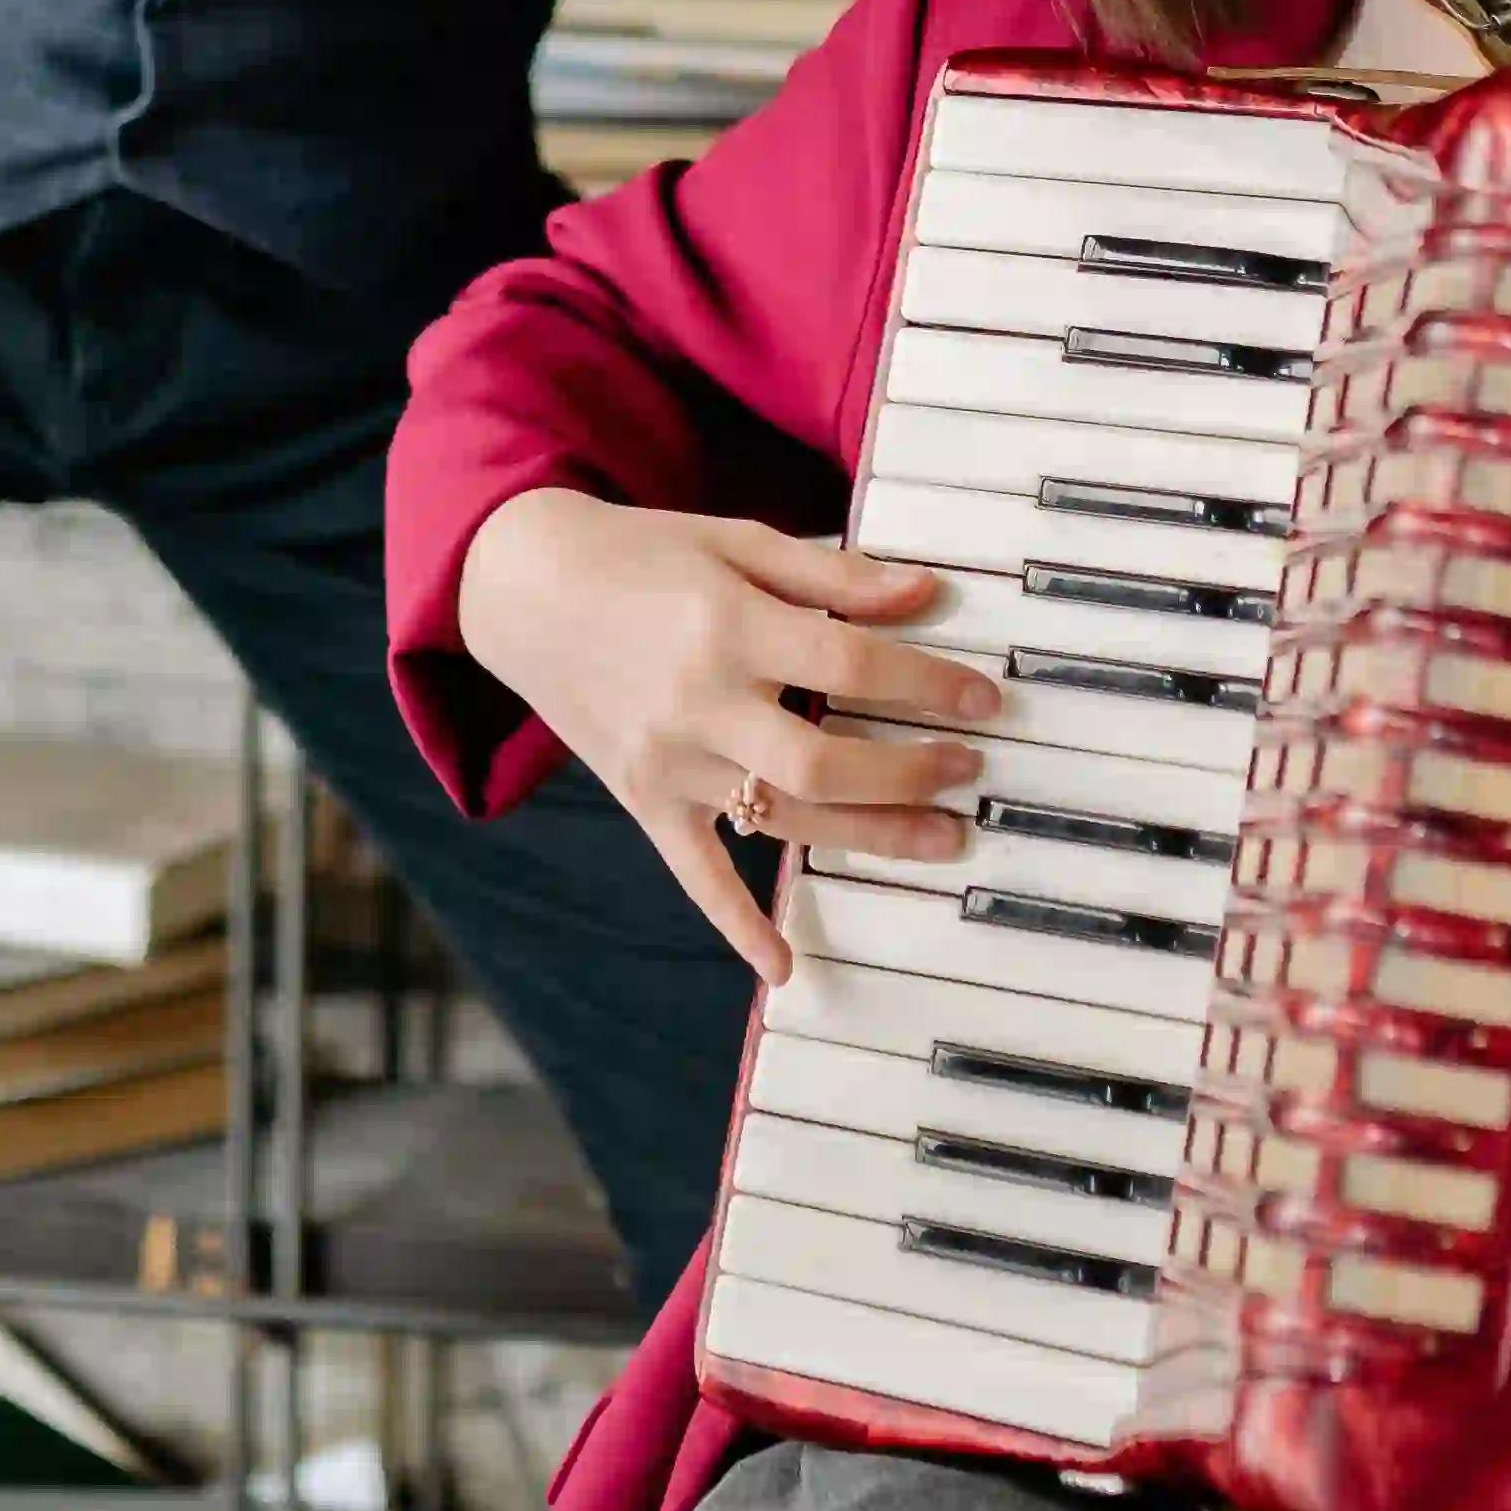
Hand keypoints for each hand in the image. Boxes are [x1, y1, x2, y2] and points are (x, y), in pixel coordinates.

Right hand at [455, 489, 1000, 982]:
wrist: (524, 587)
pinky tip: (782, 969)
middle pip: (822, 763)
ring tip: (943, 839)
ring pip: (782, 819)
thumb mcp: (737, 541)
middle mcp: (700, 702)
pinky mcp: (643, 799)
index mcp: (730, 625)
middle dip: (909, 773)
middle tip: (968, 770)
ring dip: (870, 838)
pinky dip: (736, 924)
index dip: (929, 684)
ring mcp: (669, 761)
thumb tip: (927, 594)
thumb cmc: (643, 554)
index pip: (852, 664)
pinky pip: (694, 873)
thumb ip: (833, 574)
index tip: (985, 700)